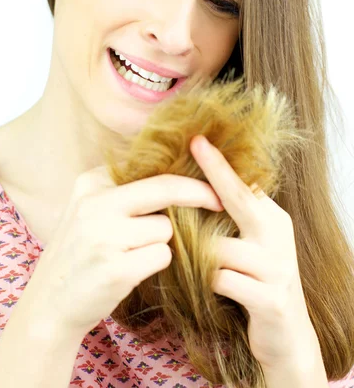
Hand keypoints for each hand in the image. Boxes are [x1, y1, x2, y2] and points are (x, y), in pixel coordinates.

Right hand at [19, 165, 222, 338]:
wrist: (50, 303)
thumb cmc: (81, 253)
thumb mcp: (90, 210)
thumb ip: (125, 192)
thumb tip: (180, 175)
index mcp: (91, 183)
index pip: (150, 171)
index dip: (183, 176)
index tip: (208, 180)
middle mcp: (95, 204)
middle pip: (165, 189)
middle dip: (199, 194)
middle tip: (218, 202)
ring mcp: (104, 236)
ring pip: (166, 229)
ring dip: (160, 243)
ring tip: (130, 255)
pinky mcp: (115, 268)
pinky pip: (162, 256)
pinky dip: (155, 264)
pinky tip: (130, 271)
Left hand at [190, 134, 319, 371]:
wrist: (287, 336)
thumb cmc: (257, 284)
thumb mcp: (252, 246)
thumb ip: (234, 220)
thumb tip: (197, 188)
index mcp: (273, 220)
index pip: (244, 185)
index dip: (220, 163)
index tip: (198, 139)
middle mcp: (278, 236)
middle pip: (241, 199)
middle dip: (216, 172)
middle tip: (194, 145)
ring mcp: (277, 267)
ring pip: (220, 246)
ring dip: (198, 253)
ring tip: (189, 261)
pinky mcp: (270, 298)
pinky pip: (222, 280)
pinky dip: (208, 282)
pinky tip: (208, 287)